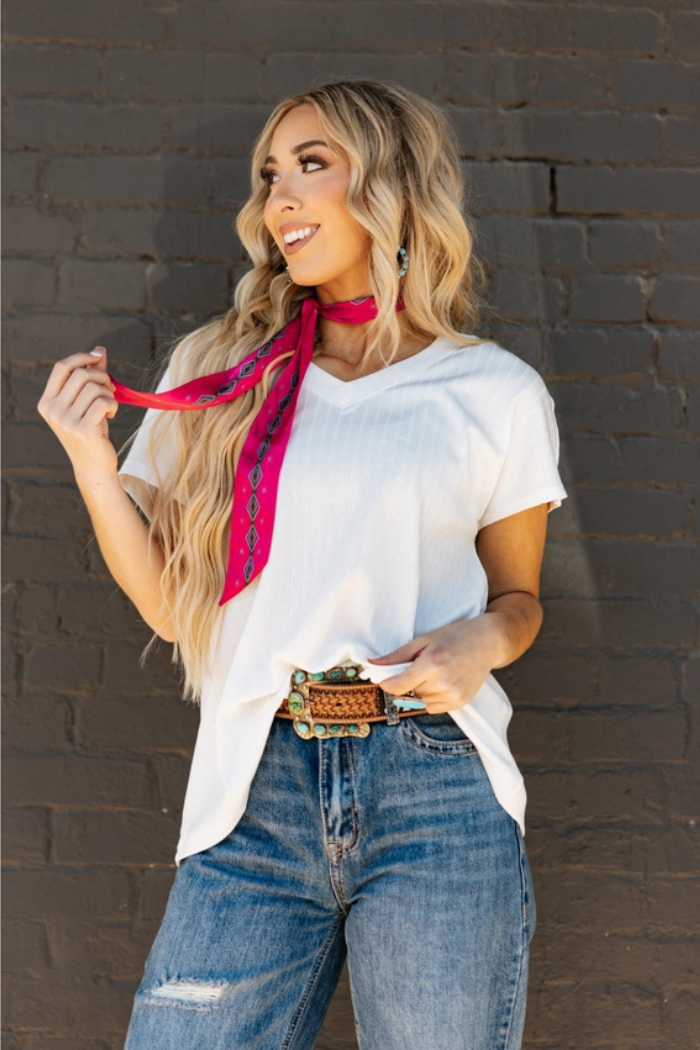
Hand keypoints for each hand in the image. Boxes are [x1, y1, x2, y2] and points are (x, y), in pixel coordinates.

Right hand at [37, 347, 118, 481]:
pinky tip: (111, 415)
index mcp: (47, 401)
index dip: (81, 357)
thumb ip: (91, 376)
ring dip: (108, 393)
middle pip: (81, 375)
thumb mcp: (87, 402)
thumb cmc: (92, 430)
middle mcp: (52, 410)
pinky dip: (113, 404)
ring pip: (94, 388)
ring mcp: (65, 421)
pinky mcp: (82, 430)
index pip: (62, 367)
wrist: (93, 465)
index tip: (99, 355)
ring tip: (109, 406)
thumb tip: (100, 350)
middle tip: (110, 390)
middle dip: (102, 377)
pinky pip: (103, 402)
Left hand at [367, 615, 504, 713]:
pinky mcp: (461, 702)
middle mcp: (443, 682)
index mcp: (431, 663)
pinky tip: (444, 681)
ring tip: (436, 672)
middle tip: (422, 665)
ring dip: (422, 690)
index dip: (387, 683)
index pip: (397, 686)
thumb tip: (372, 665)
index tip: (384, 678)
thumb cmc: (454, 636)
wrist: (488, 642)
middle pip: (410, 692)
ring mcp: (454, 694)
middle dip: (410, 681)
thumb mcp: (423, 640)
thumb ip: (397, 656)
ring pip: (421, 701)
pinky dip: (433, 697)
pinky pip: (434, 708)